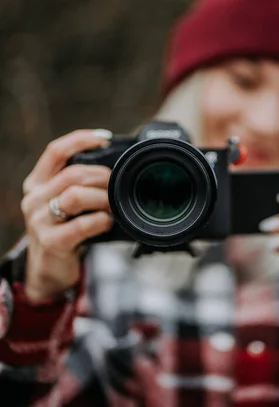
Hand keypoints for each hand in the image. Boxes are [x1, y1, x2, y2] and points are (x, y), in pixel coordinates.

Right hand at [21, 129, 113, 301]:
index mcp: (37, 183)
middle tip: (116, 186)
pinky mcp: (51, 243)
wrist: (49, 269)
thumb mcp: (63, 202)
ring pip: (75, 196)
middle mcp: (34, 198)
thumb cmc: (65, 229)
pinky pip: (81, 225)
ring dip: (102, 198)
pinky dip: (101, 221)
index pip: (56, 151)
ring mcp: (40, 221)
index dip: (81, 140)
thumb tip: (116, 165)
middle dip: (102, 176)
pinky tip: (107, 222)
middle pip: (73, 173)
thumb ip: (79, 183)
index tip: (104, 138)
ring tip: (112, 206)